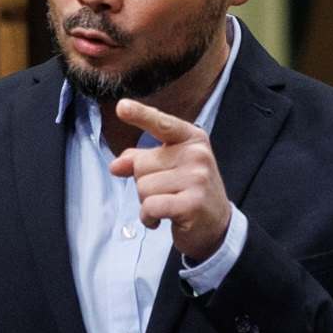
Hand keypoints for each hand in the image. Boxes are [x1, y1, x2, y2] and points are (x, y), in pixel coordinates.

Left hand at [108, 98, 231, 261]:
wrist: (217, 225)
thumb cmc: (188, 191)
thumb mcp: (168, 168)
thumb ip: (141, 160)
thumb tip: (115, 166)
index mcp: (192, 139)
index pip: (162, 124)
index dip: (140, 115)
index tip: (121, 106)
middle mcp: (197, 154)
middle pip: (141, 164)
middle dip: (144, 183)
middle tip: (166, 193)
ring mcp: (197, 178)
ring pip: (143, 187)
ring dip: (146, 203)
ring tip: (166, 206)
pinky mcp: (192, 203)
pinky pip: (150, 206)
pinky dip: (148, 217)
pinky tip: (161, 219)